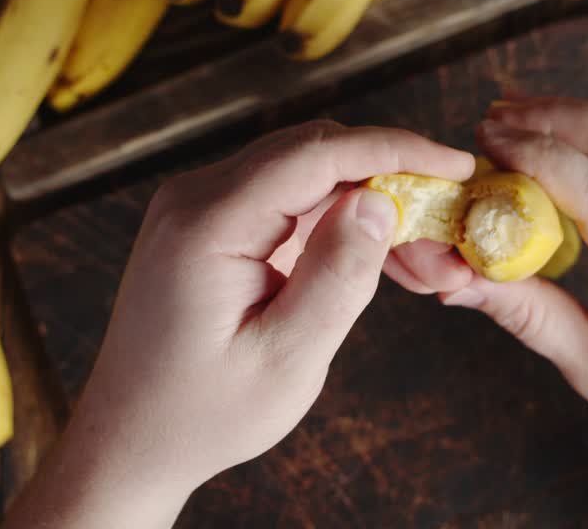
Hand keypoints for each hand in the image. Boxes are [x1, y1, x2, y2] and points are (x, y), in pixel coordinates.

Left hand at [5, 120, 472, 528]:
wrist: (130, 438)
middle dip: (387, 170)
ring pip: (300, 169)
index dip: (394, 150)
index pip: (314, 154)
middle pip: (309, 150)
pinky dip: (332, 213)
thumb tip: (380, 201)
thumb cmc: (204, 413)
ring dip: (363, 192)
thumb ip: (336, 278)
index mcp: (206, 224)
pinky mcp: (206, 221)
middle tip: (447, 211)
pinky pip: (281, 196)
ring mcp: (195, 205)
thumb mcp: (285, 359)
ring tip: (418, 243)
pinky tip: (371, 246)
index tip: (457, 163)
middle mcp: (193, 197)